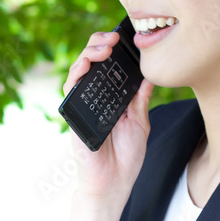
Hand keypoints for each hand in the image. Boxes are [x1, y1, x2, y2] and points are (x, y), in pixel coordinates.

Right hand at [62, 29, 154, 199]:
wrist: (114, 183)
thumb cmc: (126, 157)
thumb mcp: (140, 122)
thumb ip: (140, 99)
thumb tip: (149, 75)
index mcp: (112, 98)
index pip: (109, 66)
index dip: (114, 49)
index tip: (127, 37)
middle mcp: (95, 98)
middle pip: (92, 62)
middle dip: (100, 43)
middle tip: (114, 37)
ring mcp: (82, 105)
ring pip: (79, 70)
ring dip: (89, 53)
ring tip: (104, 46)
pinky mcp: (73, 115)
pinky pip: (70, 89)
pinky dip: (77, 73)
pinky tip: (87, 64)